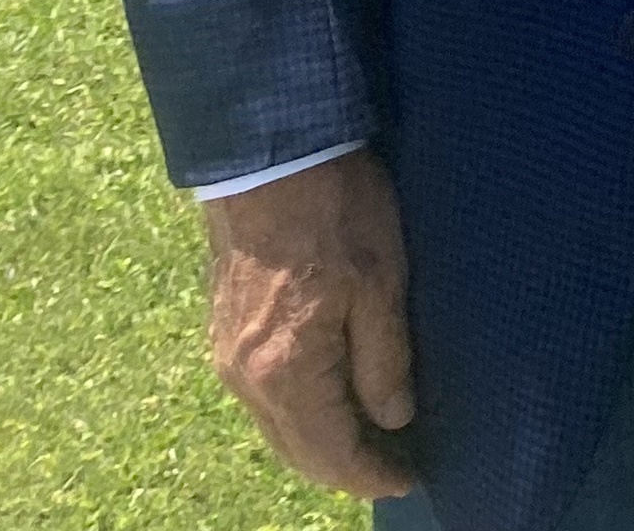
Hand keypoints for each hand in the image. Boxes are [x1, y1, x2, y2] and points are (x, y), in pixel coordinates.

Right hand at [201, 149, 416, 498]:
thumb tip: (395, 417)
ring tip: (370, 440)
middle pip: (297, 450)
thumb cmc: (335, 211)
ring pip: (276, 427)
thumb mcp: (381, 282)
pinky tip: (329, 400)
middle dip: (345, 467)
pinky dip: (297, 413)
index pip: (331, 451)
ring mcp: (228, 355)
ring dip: (319, 443)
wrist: (269, 156)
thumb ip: (385, 358)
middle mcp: (246, 376)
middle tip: (394, 466)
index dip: (372, 472)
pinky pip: (262, 397)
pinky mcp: (223, 331)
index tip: (410, 477)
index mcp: (287, 371)